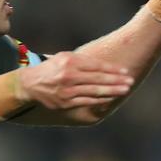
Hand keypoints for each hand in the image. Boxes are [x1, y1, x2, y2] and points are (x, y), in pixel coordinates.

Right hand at [18, 51, 133, 109]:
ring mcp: (67, 90)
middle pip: (98, 78)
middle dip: (116, 80)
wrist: (30, 85)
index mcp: (69, 61)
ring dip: (112, 91)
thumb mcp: (64, 58)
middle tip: (130, 81)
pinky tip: (111, 99)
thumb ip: (84, 61)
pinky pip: (88, 101)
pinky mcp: (66, 102)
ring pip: (95, 91)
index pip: (96, 65)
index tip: (125, 71)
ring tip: (125, 90)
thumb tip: (107, 65)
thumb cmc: (52, 69)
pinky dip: (101, 100)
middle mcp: (69, 75)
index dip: (112, 69)